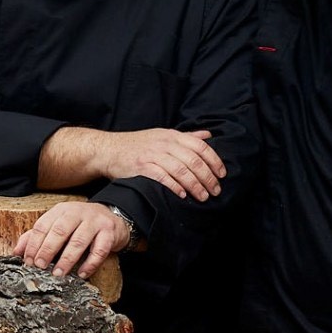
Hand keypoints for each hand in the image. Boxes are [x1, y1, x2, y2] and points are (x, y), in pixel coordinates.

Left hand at [14, 201, 127, 278]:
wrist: (112, 217)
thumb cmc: (79, 225)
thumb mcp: (58, 225)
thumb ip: (37, 237)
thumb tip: (16, 252)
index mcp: (60, 210)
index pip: (43, 225)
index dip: (34, 244)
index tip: (28, 261)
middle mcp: (77, 212)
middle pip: (59, 231)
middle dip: (47, 250)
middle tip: (40, 267)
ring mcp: (94, 221)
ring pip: (79, 240)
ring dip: (67, 259)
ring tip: (58, 274)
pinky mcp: (109, 232)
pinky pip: (99, 250)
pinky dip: (90, 263)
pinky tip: (82, 274)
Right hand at [95, 128, 223, 200]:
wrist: (109, 149)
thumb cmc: (138, 144)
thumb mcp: (162, 135)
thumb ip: (186, 137)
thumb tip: (208, 136)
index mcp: (172, 135)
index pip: (200, 147)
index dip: (214, 161)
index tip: (222, 174)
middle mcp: (164, 144)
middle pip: (193, 161)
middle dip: (208, 177)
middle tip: (215, 191)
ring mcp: (152, 155)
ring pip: (180, 170)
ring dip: (195, 185)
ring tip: (202, 197)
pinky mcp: (141, 167)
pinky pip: (162, 177)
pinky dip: (174, 186)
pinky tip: (182, 195)